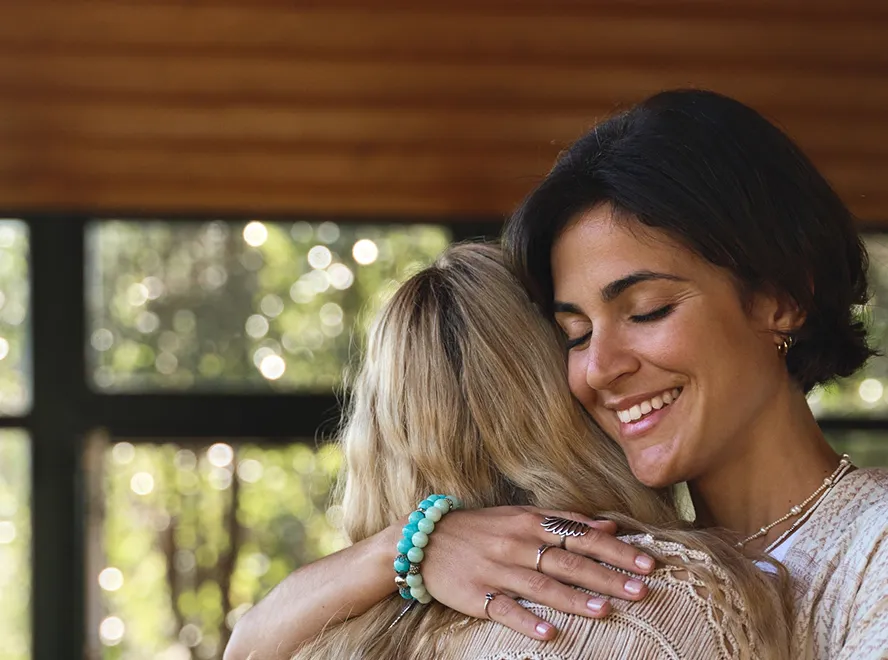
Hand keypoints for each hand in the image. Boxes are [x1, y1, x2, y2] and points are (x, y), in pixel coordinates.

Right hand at [419, 506, 654, 640]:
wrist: (424, 539)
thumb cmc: (480, 527)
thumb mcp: (521, 515)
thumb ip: (564, 520)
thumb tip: (608, 524)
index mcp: (530, 522)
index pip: (582, 535)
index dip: (616, 549)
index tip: (647, 561)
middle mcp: (517, 544)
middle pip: (569, 561)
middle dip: (608, 576)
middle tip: (642, 589)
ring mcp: (497, 569)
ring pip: (541, 585)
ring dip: (574, 599)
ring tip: (605, 611)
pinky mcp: (476, 594)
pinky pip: (505, 609)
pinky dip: (527, 620)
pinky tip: (550, 633)